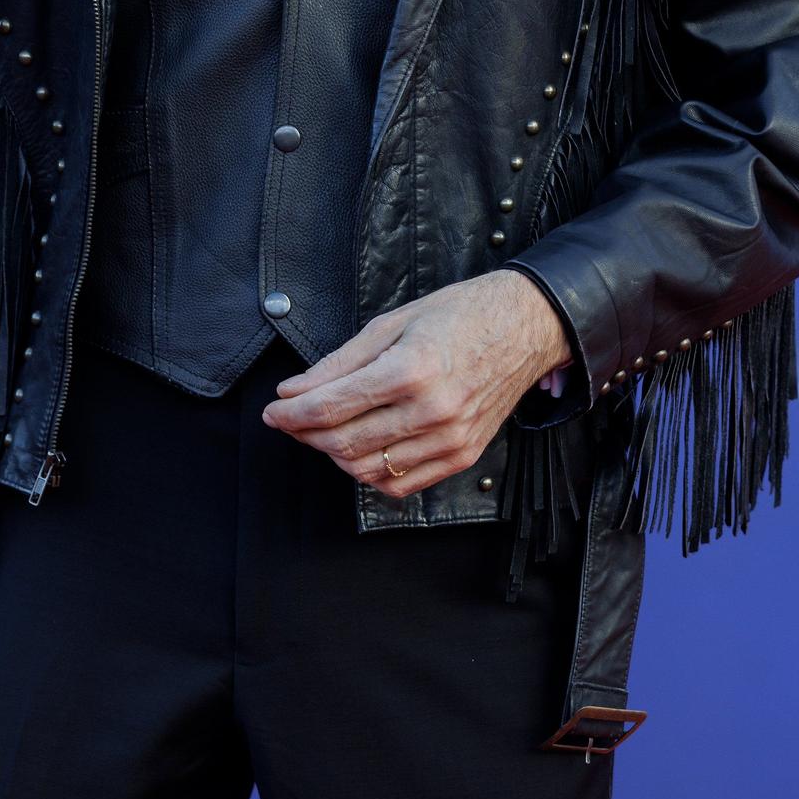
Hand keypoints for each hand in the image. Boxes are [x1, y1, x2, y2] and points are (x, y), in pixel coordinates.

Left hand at [260, 271, 572, 496]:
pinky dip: (371, 474)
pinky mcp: (463, 455)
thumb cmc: (460, 314)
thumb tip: (294, 390)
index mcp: (411, 369)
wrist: (525, 326)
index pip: (331, 407)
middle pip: (344, 443)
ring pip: (368, 470)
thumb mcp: (393, 322)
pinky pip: (402, 483)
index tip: (274, 410)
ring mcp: (450, 438)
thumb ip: (340, 362)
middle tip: (289, 419)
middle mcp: (432, 410)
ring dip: (334, 455)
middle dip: (305, 434)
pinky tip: (359, 451)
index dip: (292, 413)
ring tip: (323, 432)